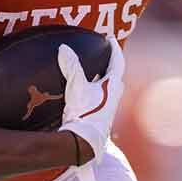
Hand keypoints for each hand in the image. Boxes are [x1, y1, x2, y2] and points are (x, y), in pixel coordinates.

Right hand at [57, 36, 124, 168]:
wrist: (84, 142)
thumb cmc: (84, 114)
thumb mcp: (76, 88)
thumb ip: (71, 67)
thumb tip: (64, 48)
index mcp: (113, 85)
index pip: (117, 61)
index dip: (114, 48)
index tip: (110, 38)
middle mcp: (115, 95)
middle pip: (116, 73)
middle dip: (111, 61)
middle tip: (104, 51)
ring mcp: (109, 106)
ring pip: (110, 85)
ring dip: (104, 75)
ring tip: (95, 68)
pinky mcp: (102, 114)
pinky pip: (103, 94)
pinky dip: (97, 86)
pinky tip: (86, 89)